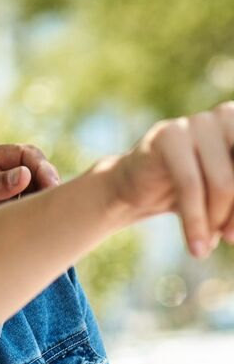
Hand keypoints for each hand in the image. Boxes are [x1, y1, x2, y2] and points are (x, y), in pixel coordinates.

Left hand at [0, 143, 60, 223]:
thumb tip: (25, 175)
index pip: (25, 154)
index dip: (42, 167)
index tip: (50, 185)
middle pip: (36, 173)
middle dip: (49, 186)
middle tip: (54, 205)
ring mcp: (0, 194)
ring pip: (33, 195)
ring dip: (42, 204)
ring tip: (47, 219)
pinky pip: (23, 213)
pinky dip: (32, 219)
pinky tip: (37, 229)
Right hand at [109, 102, 233, 257]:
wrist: (139, 188)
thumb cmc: (198, 193)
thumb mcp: (232, 196)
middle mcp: (229, 116)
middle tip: (232, 239)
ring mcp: (198, 122)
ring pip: (223, 183)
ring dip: (217, 221)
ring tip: (207, 244)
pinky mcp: (168, 136)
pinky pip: (191, 185)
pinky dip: (196, 222)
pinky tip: (197, 247)